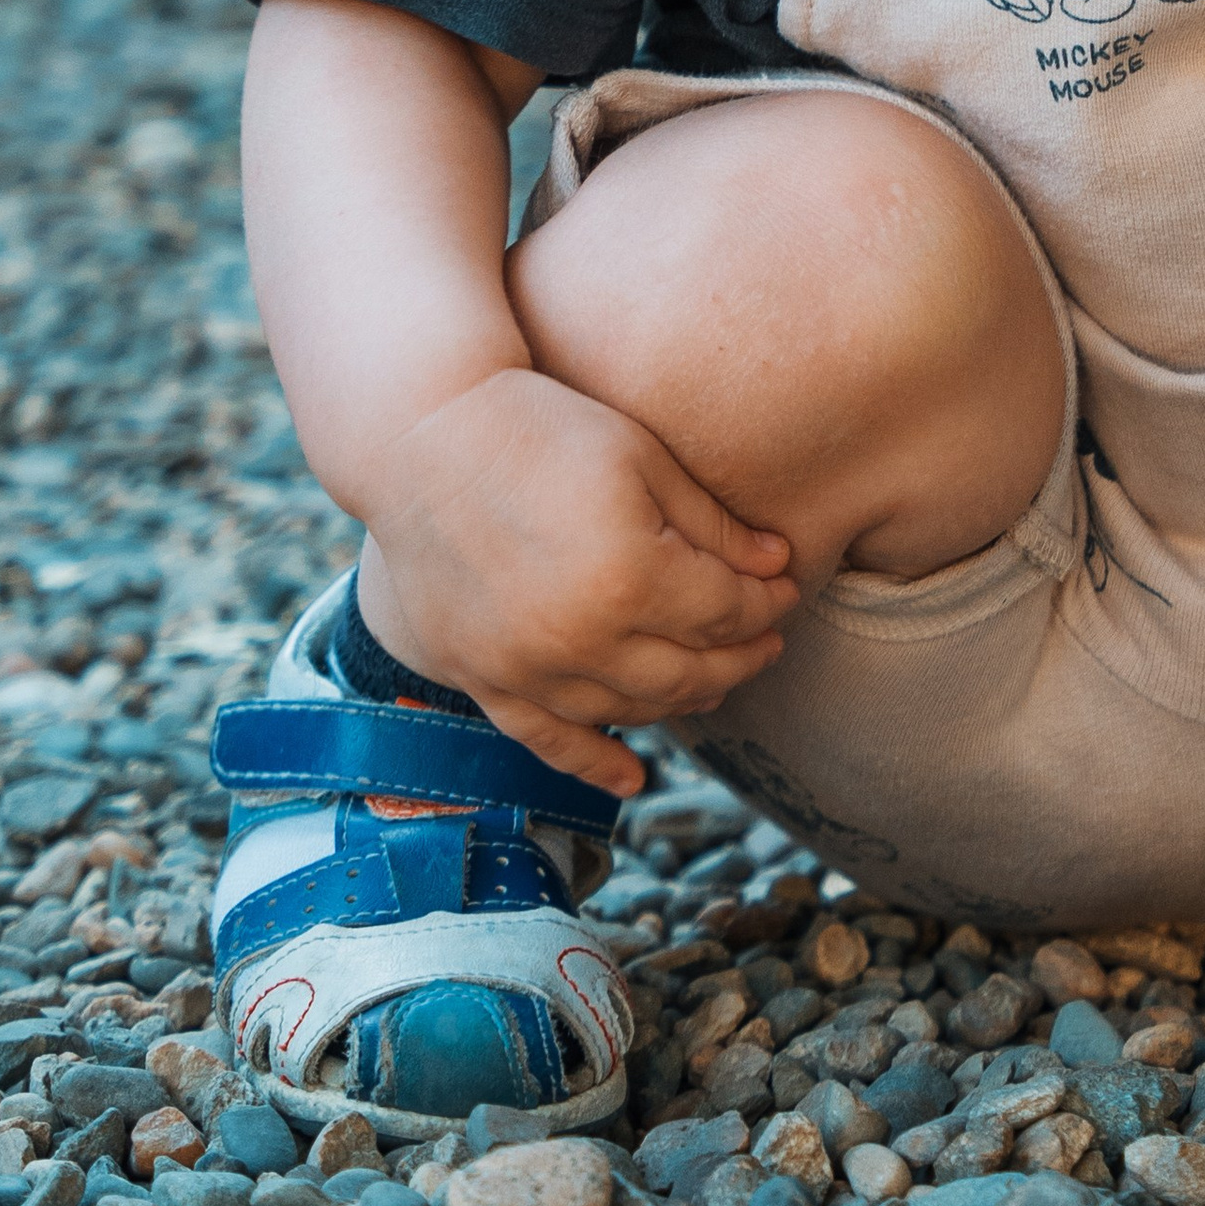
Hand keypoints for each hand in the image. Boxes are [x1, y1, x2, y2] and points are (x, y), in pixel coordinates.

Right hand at [357, 366, 800, 794]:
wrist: (419, 438)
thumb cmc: (540, 429)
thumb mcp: (642, 458)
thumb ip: (714, 525)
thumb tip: (778, 567)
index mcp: (629, 575)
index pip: (726, 609)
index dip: (767, 600)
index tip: (785, 586)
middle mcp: (581, 638)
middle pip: (690, 670)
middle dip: (742, 655)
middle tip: (768, 638)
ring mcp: (527, 669)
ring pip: (633, 708)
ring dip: (685, 699)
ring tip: (716, 679)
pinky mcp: (484, 680)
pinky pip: (549, 740)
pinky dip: (594, 763)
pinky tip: (631, 776)